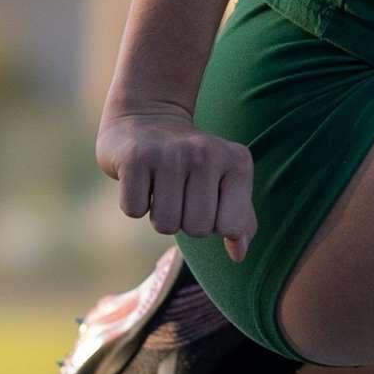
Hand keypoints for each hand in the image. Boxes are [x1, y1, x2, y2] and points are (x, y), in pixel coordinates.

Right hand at [97, 105, 256, 261]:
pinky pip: (134, 211)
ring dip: (159, 214)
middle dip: (185, 220)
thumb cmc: (192, 162)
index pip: (229, 227)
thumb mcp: (225, 182)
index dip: (213, 224)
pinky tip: (141, 178)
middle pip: (197, 229)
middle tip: (179, 191)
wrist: (147, 118)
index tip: (206, 200)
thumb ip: (239, 219)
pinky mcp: (135, 157)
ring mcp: (171, 154)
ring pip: (166, 225)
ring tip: (161, 185)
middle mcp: (208, 154)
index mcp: (238, 162)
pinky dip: (135, 203)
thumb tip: (238, 256)